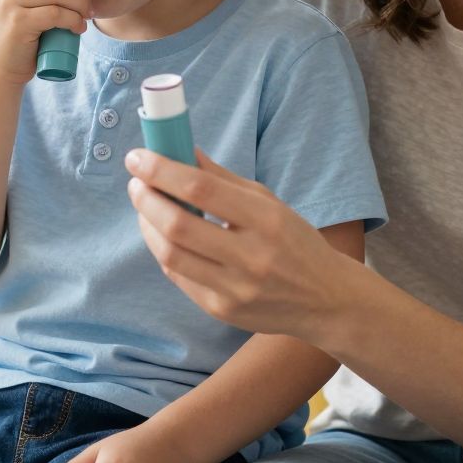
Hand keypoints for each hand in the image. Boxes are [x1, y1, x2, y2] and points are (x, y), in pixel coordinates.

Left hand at [124, 148, 358, 339]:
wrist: (325, 300)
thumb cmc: (294, 241)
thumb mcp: (269, 202)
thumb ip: (222, 178)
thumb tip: (181, 150)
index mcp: (266, 219)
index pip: (201, 188)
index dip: (162, 170)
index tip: (138, 157)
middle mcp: (251, 256)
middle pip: (178, 225)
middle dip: (146, 199)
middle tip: (136, 182)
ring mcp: (235, 289)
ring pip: (170, 255)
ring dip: (147, 225)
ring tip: (144, 206)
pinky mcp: (222, 311)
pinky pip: (179, 277)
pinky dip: (164, 251)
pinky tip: (162, 235)